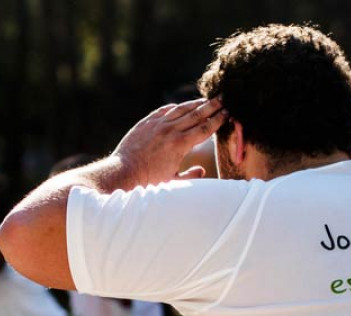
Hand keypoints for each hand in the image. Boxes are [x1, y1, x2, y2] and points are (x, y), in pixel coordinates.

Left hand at [111, 97, 227, 186]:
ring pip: (180, 110)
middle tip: (223, 98)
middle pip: (196, 114)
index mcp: (181, 145)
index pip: (204, 128)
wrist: (123, 173)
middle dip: (211, 106)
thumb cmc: (149, 181)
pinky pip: (163, 111)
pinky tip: (180, 106)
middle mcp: (171, 131)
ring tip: (206, 99)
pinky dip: (174, 108)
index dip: (217, 120)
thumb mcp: (173, 182)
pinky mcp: (146, 123)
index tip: (227, 113)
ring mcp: (157, 125)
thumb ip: (190, 176)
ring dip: (195, 103)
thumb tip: (201, 170)